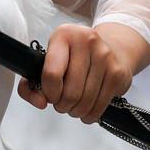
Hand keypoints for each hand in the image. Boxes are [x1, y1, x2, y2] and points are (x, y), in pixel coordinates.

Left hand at [17, 23, 147, 122]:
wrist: (112, 48)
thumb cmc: (74, 58)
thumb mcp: (48, 62)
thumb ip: (31, 85)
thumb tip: (40, 102)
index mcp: (64, 35)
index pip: (52, 73)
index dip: (49, 93)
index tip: (50, 96)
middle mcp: (86, 41)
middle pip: (70, 92)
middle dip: (62, 105)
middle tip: (62, 103)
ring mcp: (105, 56)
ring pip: (85, 102)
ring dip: (76, 111)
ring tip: (74, 105)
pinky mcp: (117, 72)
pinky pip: (100, 106)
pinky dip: (90, 114)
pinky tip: (87, 108)